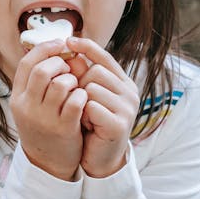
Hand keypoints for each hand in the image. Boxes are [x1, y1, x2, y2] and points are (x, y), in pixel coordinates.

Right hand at [9, 40, 86, 179]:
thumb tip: (55, 51)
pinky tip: (83, 98)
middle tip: (69, 68)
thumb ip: (37, 84)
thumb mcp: (31, 106)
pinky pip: (76, 101)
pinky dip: (83, 94)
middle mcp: (27, 107)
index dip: (44, 49)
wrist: (47, 163)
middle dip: (60, 63)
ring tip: (76, 86)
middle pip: (41, 71)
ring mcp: (44, 118)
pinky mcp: (63, 128)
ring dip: (73, 79)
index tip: (59, 44)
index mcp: (17, 98)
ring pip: (60, 84)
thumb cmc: (44, 127)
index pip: (26, 64)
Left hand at [65, 37, 139, 177]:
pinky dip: (83, 115)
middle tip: (80, 104)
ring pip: (91, 88)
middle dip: (79, 85)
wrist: (100, 158)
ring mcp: (127, 107)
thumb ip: (82, 77)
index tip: (69, 40)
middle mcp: (129, 92)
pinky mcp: (120, 123)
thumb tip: (70, 52)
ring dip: (80, 102)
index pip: (105, 57)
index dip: (87, 47)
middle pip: (94, 71)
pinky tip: (87, 126)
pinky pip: (90, 107)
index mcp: (123, 83)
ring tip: (84, 116)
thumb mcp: (88, 97)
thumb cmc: (92, 124)